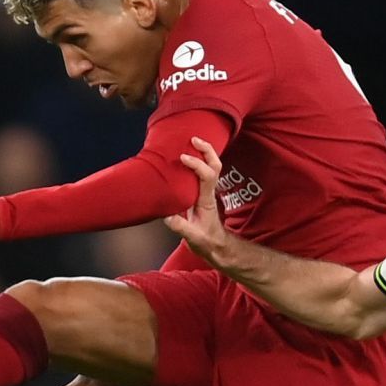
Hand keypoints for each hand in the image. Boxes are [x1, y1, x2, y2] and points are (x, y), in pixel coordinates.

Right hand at [162, 137, 229, 262]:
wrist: (217, 247)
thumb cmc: (206, 242)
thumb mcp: (193, 238)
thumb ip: (181, 227)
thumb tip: (168, 217)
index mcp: (206, 200)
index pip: (207, 176)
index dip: (197, 164)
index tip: (183, 158)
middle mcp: (209, 193)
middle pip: (216, 165)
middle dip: (207, 150)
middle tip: (193, 139)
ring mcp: (208, 192)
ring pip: (213, 166)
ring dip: (204, 152)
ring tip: (190, 142)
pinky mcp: (203, 194)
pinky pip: (204, 172)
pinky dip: (199, 161)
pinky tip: (188, 157)